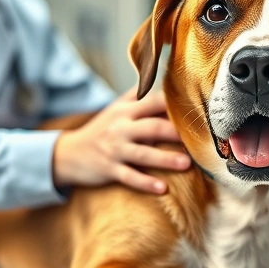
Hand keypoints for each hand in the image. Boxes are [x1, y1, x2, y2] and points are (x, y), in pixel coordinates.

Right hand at [52, 88, 189, 193]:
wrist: (68, 153)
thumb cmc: (101, 129)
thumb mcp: (116, 108)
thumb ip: (139, 95)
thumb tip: (164, 78)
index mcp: (126, 111)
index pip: (154, 102)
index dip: (176, 105)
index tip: (199, 111)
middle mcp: (121, 127)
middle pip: (152, 127)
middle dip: (176, 132)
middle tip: (200, 138)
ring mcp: (114, 149)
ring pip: (143, 153)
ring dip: (166, 158)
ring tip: (187, 164)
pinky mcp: (109, 169)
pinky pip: (129, 177)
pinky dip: (146, 183)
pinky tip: (163, 189)